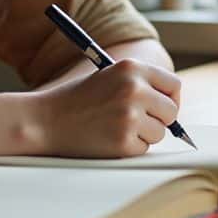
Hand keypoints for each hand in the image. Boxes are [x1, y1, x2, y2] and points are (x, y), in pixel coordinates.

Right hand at [34, 58, 181, 157]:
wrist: (44, 120)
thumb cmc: (76, 100)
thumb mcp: (109, 77)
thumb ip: (140, 85)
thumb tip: (172, 105)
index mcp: (131, 68)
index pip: (173, 85)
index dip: (170, 98)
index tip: (163, 108)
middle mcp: (134, 89)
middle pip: (171, 111)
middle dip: (159, 120)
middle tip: (136, 121)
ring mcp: (130, 116)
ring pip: (159, 133)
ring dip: (143, 135)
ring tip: (115, 128)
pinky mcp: (124, 142)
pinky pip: (143, 149)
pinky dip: (130, 148)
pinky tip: (108, 139)